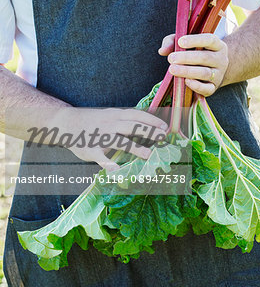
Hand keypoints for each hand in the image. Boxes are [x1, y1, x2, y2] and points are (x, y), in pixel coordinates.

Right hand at [50, 108, 167, 171]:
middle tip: (163, 138)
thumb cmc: (93, 121)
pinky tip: (117, 171)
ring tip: (150, 156)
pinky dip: (108, 164)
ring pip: (120, 142)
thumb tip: (147, 126)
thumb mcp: (110, 115)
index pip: (137, 115)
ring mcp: (100, 137)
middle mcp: (110, 124)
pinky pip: (101, 158)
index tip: (165, 127)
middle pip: (133, 127)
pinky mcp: (90, 149)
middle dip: (149, 132)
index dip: (152, 121)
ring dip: (136, 148)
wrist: (66, 122)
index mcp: (115, 115)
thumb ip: (125, 121)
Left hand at [159, 33, 228, 96]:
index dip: (195, 40)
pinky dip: (197, 86)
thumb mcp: (187, 43)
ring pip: (205, 73)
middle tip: (171, 58)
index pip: (209, 39)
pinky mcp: (213, 87)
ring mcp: (218, 74)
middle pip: (205, 57)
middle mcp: (221, 59)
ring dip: (187, 71)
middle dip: (186, 58)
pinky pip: (207, 88)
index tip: (180, 42)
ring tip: (172, 69)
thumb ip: (173, 42)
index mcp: (217, 45)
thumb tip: (162, 51)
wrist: (214, 69)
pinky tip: (185, 81)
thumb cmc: (197, 53)